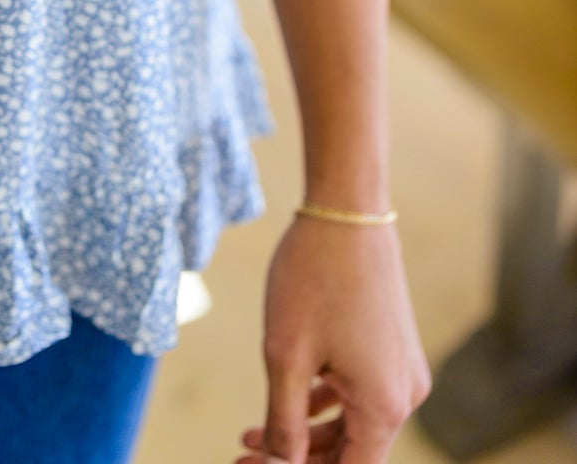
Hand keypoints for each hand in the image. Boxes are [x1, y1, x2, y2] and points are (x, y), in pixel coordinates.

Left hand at [235, 215, 432, 463]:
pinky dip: (322, 402)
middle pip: (350, 452)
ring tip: (250, 436)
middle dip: (297, 459)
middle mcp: (404, 395)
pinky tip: (285, 400)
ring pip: (352, 423)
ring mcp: (400, 370)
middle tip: (242, 455)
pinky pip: (358, 392)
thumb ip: (284, 424)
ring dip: (305, 433)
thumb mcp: (286, 357)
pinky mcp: (390, 347)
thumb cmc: (313, 278)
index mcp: (385, 407)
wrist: (346, 209)